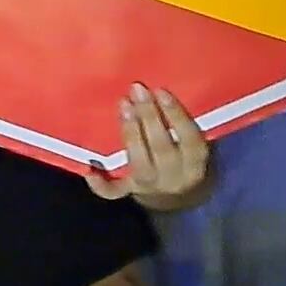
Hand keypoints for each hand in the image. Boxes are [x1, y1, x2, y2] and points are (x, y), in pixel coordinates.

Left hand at [85, 83, 209, 202]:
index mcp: (195, 163)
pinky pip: (114, 192)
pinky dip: (101, 183)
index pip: (191, 139)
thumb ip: (183, 122)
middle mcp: (175, 177)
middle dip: (149, 118)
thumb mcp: (191, 143)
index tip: (161, 90)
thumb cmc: (182, 154)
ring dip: (130, 134)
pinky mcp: (130, 192)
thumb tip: (164, 89)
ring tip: (123, 106)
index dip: (177, 115)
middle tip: (137, 90)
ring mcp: (150, 186)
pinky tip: (90, 166)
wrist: (176, 196)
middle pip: (162, 149)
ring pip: (140, 165)